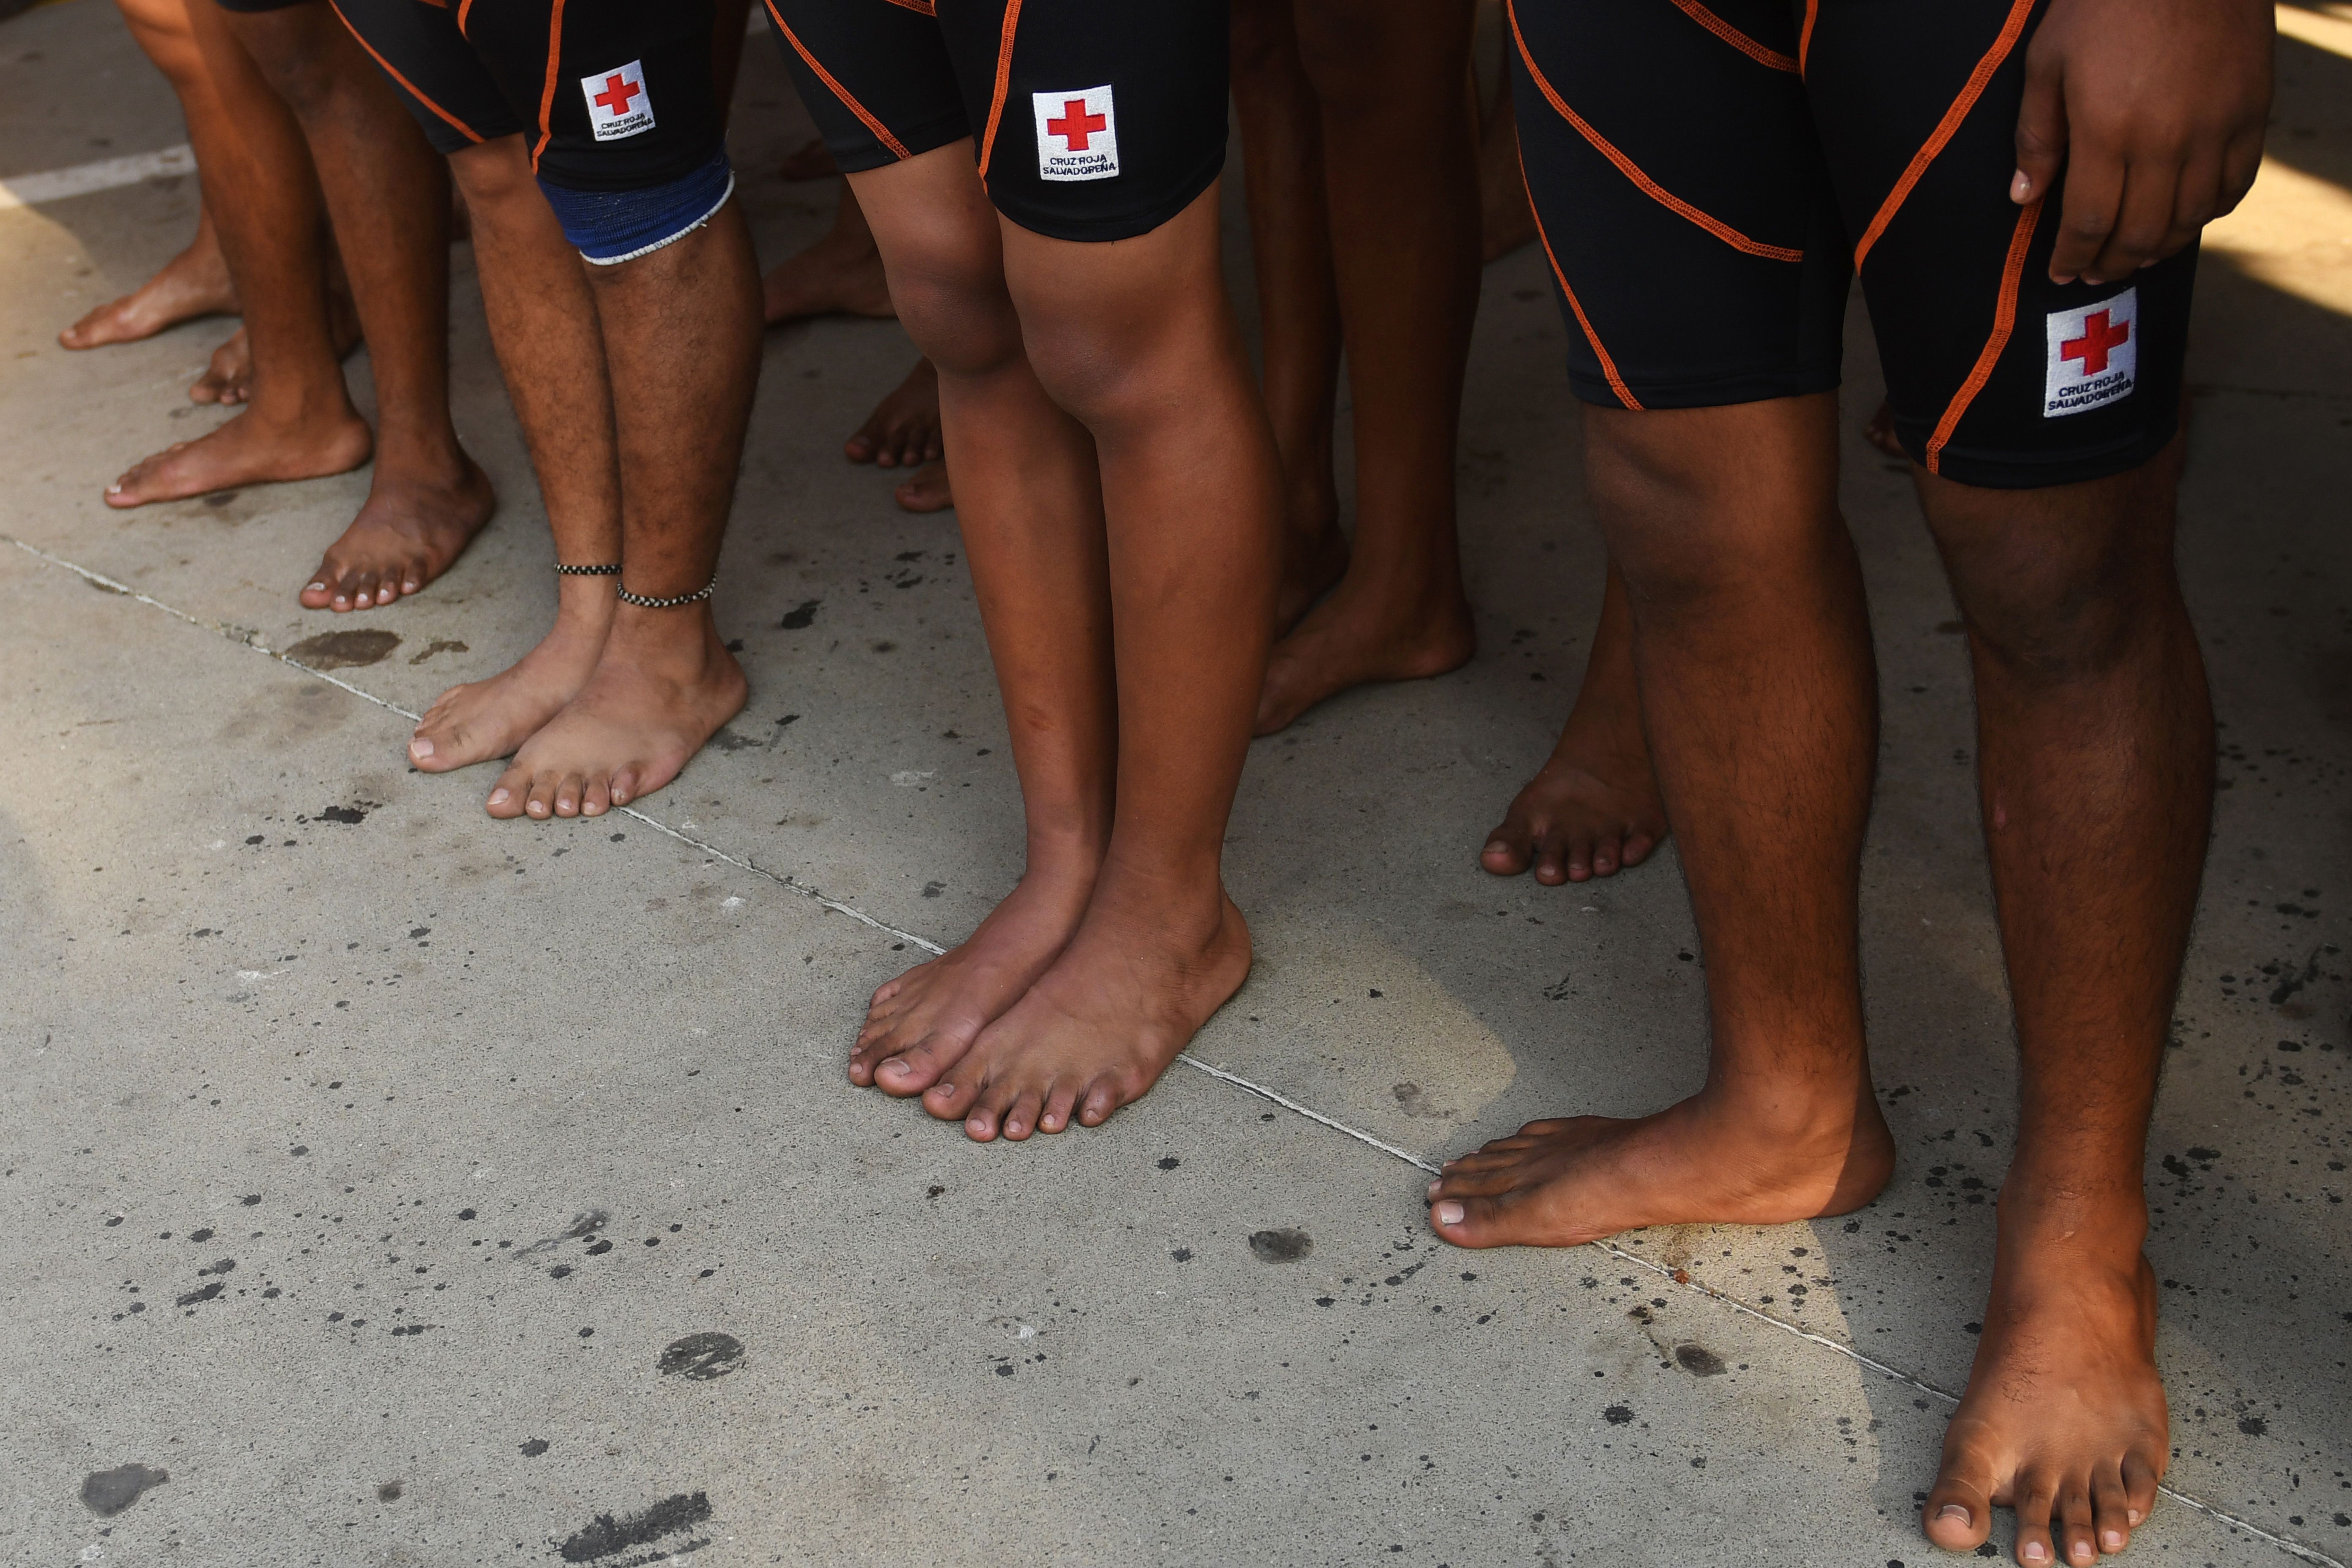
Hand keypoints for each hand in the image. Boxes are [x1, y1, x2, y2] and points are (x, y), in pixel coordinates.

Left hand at [2011, 0, 2273, 284]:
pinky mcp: (2252, 112)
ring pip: (2190, 218)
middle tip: (2095, 273)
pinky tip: (2186, 220)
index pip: (2088, 221)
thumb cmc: (2105, 5)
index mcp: (2108, 131)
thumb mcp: (2048, 62)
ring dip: (2160, 247)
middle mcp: (2166, 140)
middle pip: (2140, 231)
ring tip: (2135, 255)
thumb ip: (2038, 135)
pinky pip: (2235, 184)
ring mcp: (2216, 128)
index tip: (2061, 272)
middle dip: (2112, 262)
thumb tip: (2024, 197)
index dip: (2072, 256)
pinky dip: (2209, 213)